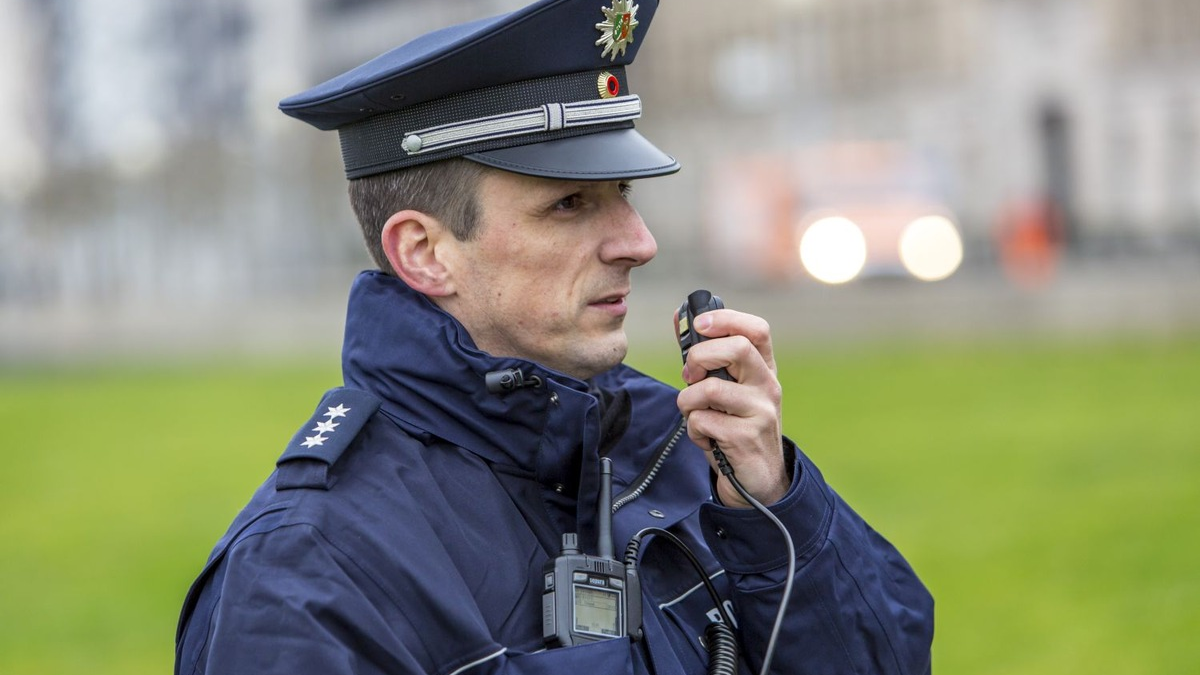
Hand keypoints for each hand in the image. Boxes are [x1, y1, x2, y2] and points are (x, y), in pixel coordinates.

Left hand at [676, 308, 787, 507]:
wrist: (757, 478)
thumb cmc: (735, 426)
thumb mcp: (725, 387)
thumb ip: (705, 355)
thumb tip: (680, 317)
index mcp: (763, 368)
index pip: (757, 329)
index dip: (726, 318)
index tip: (699, 324)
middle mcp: (767, 385)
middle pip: (737, 348)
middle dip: (700, 357)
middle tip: (690, 376)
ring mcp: (761, 411)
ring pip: (710, 389)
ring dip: (688, 402)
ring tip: (695, 415)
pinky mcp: (746, 437)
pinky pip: (702, 421)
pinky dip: (693, 430)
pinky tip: (706, 438)